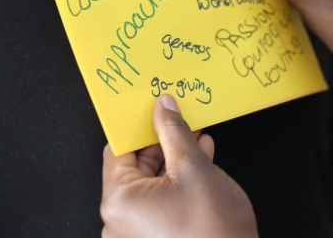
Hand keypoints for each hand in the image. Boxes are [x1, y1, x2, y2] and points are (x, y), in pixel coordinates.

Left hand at [100, 95, 257, 237]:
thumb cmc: (214, 232)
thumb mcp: (194, 167)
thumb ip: (174, 131)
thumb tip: (164, 107)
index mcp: (119, 202)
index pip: (118, 150)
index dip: (138, 126)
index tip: (153, 110)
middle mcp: (121, 221)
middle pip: (136, 166)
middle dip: (161, 140)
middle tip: (178, 119)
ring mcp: (138, 232)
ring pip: (152, 182)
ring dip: (174, 157)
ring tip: (195, 135)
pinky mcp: (157, 236)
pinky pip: (162, 199)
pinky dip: (178, 179)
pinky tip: (199, 158)